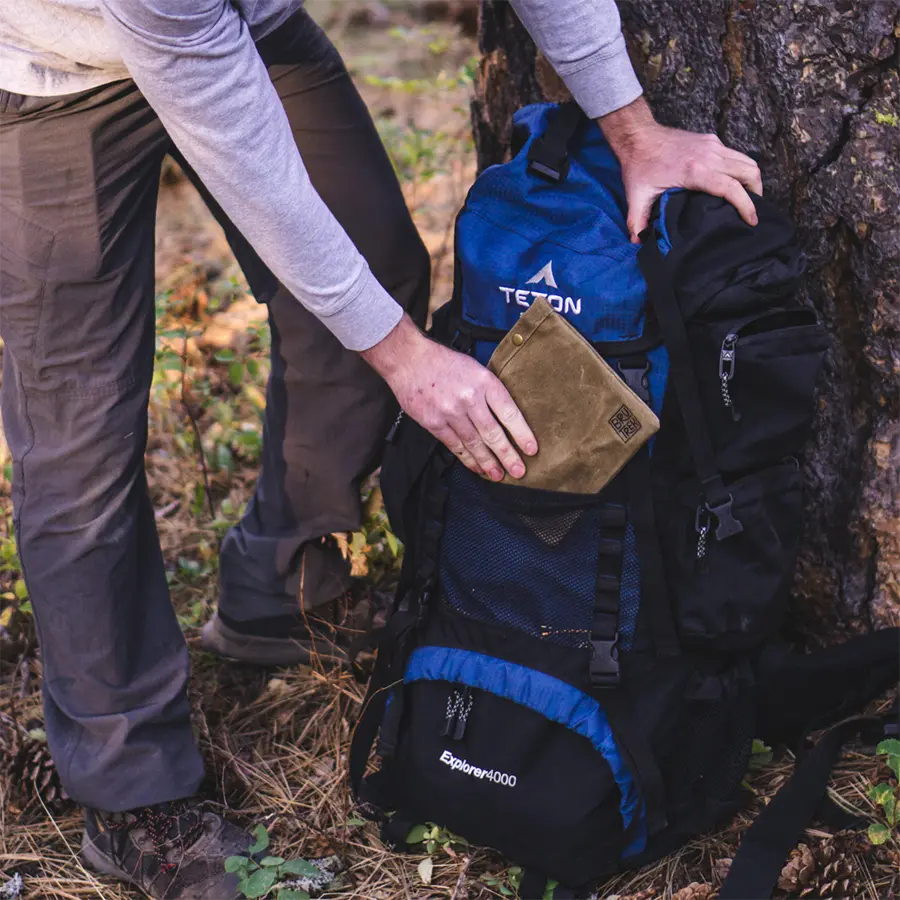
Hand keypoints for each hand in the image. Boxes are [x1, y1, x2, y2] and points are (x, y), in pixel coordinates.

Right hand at [362, 316, 537, 480]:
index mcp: (484, 382)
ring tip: (499, 475)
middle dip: (508, 455)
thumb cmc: (444, 362)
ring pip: (474, 443)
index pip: (509, 412)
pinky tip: (477, 468)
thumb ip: (490, 391)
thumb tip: (506, 418)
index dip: (522, 434)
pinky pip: (455, 445)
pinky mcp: (434, 422)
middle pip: (493, 433)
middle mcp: (469, 398)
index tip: (532, 450)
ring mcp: (450, 412)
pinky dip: (467, 459)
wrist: (409, 359)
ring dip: (488, 462)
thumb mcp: (475, 368)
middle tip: (519, 471)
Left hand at [599, 97, 763, 242]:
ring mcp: (712, 145)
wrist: (638, 135)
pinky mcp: (711, 140)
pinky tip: (733, 182)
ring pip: (746, 161)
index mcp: (695, 171)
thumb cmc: (639, 165)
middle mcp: (710, 156)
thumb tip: (637, 241)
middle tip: (752, 211)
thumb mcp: (636, 196)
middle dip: (756, 193)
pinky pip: (735, 155)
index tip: (751, 221)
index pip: (732, 188)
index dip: (746, 206)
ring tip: (748, 198)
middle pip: (749, 172)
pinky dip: (741, 169)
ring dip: (752, 180)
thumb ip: (637, 221)